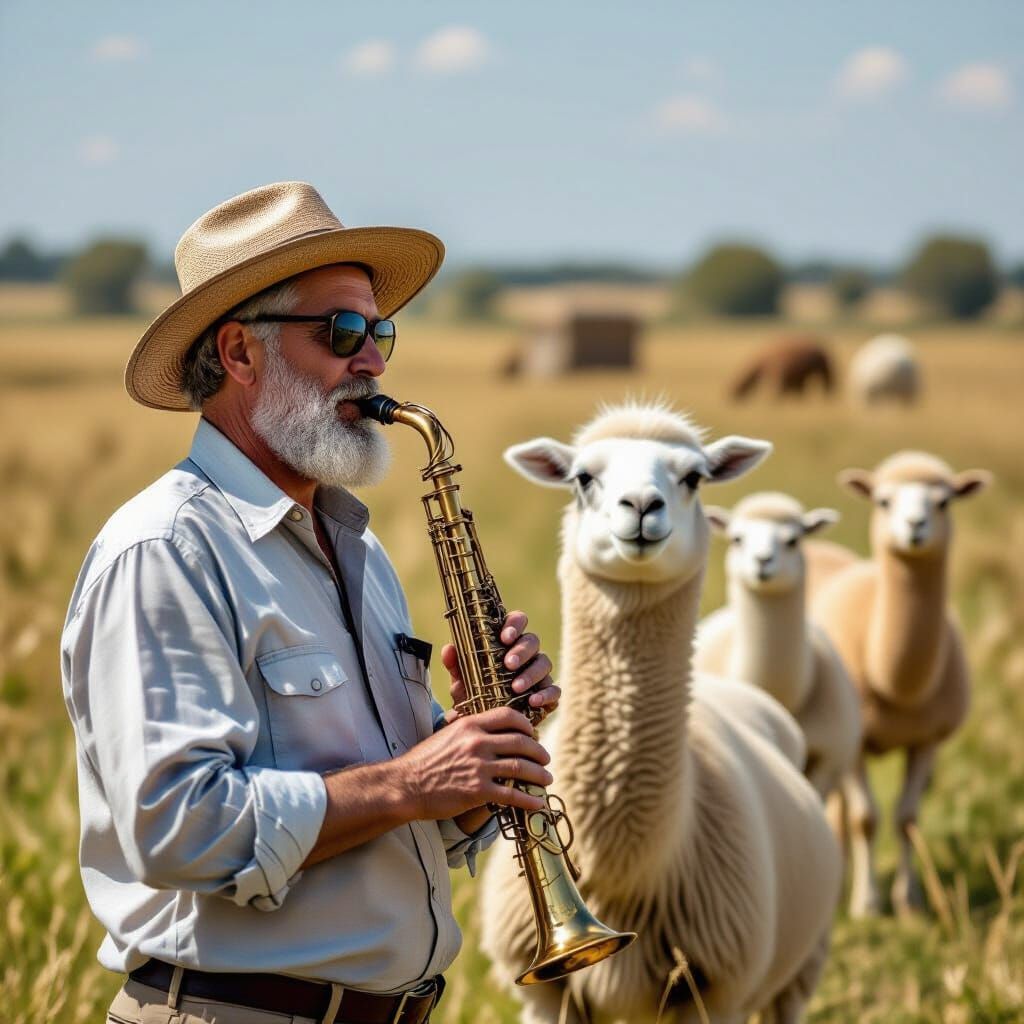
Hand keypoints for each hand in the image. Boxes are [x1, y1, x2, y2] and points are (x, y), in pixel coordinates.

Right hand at [397, 707, 552, 818]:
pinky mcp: (478, 791)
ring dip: (539, 774)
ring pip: (521, 768)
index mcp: (470, 725)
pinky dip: (529, 799)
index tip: (532, 733)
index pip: (508, 716)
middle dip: (538, 751)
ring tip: (547, 779)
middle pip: (521, 742)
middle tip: (545, 758)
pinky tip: (538, 803)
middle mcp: (477, 742)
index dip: (526, 724)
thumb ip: (468, 730)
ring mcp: (479, 767)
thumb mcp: (446, 733)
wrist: (405, 785)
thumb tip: (487, 730)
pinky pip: (512, 794)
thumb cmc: (423, 761)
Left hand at [442, 610, 560, 723]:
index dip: (514, 624)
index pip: (517, 621)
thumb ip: (456, 665)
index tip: (505, 637)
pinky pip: (554, 690)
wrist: (486, 725)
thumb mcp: (462, 681)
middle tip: (509, 664)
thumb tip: (448, 649)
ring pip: (544, 663)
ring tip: (516, 687)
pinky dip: (546, 694)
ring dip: (531, 673)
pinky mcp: (548, 694)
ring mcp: (539, 673)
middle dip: (521, 650)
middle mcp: (526, 654)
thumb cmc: (475, 695)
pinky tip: (533, 701)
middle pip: (532, 641)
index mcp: (507, 643)